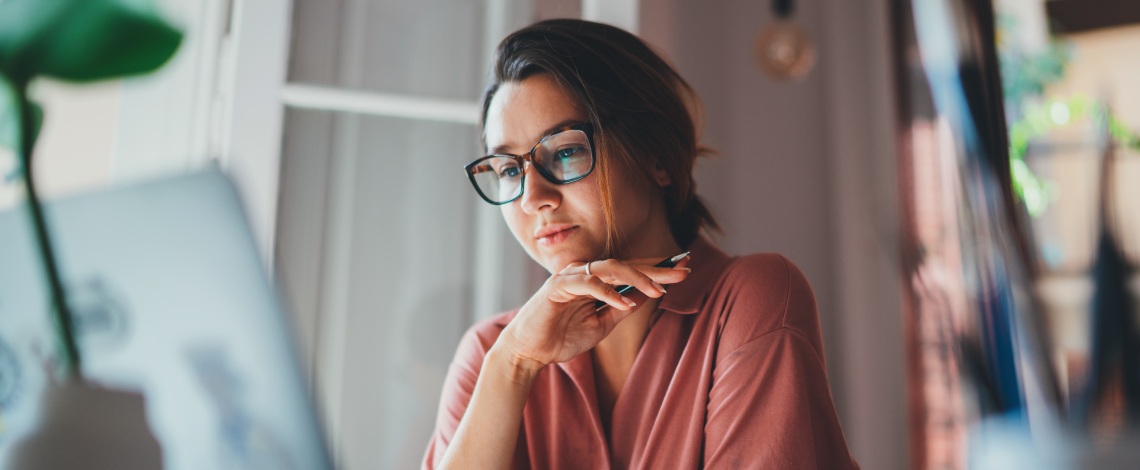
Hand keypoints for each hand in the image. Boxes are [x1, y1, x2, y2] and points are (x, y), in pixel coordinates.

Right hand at [496, 256, 690, 371]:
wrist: (529, 352)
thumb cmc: (561, 337)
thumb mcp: (601, 325)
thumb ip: (620, 309)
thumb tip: (646, 296)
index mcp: (595, 280)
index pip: (630, 270)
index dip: (657, 268)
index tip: (684, 268)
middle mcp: (584, 273)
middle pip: (626, 264)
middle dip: (656, 269)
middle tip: (683, 271)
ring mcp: (570, 277)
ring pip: (609, 268)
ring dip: (637, 277)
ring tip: (659, 289)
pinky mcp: (556, 287)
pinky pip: (587, 284)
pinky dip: (607, 292)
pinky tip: (626, 303)